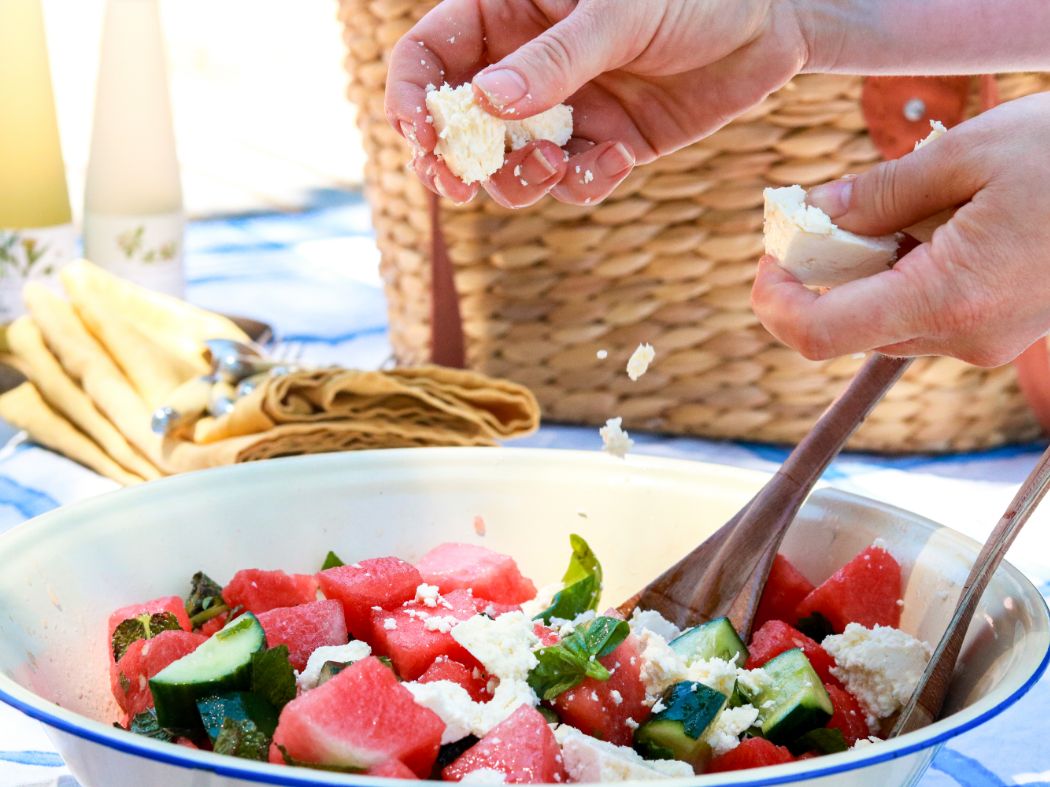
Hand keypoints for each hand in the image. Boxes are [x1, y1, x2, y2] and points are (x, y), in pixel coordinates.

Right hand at [385, 0, 807, 205]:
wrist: (770, 24)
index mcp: (508, 12)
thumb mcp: (619, 12)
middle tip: (463, 186)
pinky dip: (583, 184)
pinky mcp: (603, 146)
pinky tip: (617, 160)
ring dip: (521, 180)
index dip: (412, 97)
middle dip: (454, 161)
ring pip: (510, 166)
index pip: (430, 55)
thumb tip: (486, 104)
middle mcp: (526, 66)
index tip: (424, 136)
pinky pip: (570, 183)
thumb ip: (554, 58)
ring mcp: (563, 110)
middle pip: (458, 125)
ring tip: (557, 164)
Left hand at [751, 92, 1049, 366]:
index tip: (769, 255)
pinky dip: (898, 274)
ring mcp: (981, 339)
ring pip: (881, 320)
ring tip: (879, 210)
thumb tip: (813, 214)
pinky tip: (921, 227)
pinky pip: (920, 312)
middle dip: (814, 276)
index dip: (774, 300)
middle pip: (844, 328)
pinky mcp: (994, 329)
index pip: (818, 335)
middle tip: (814, 215)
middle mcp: (962, 336)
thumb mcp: (967, 154)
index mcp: (949, 298)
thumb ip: (878, 192)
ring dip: (858, 273)